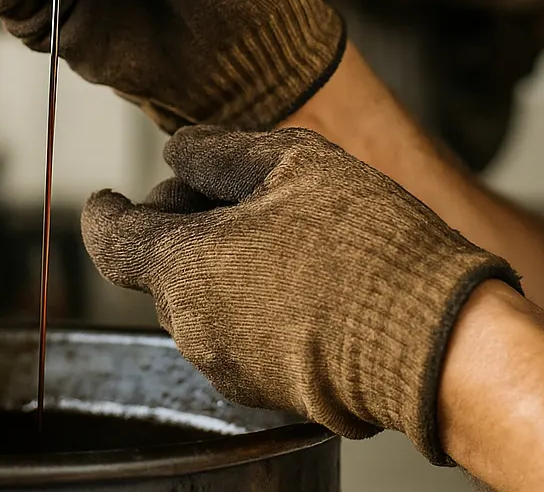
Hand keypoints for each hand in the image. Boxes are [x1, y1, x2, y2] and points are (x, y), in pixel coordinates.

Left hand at [80, 125, 520, 462]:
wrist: (439, 345)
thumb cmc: (367, 247)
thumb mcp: (290, 162)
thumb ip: (215, 152)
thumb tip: (178, 155)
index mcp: (186, 269)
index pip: (109, 240)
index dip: (104, 211)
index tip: (106, 196)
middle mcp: (194, 328)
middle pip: (161, 263)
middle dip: (186, 221)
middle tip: (243, 193)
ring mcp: (229, 367)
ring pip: (199, 296)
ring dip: (220, 260)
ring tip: (287, 232)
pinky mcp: (267, 392)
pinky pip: (235, 331)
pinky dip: (248, 298)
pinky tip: (303, 276)